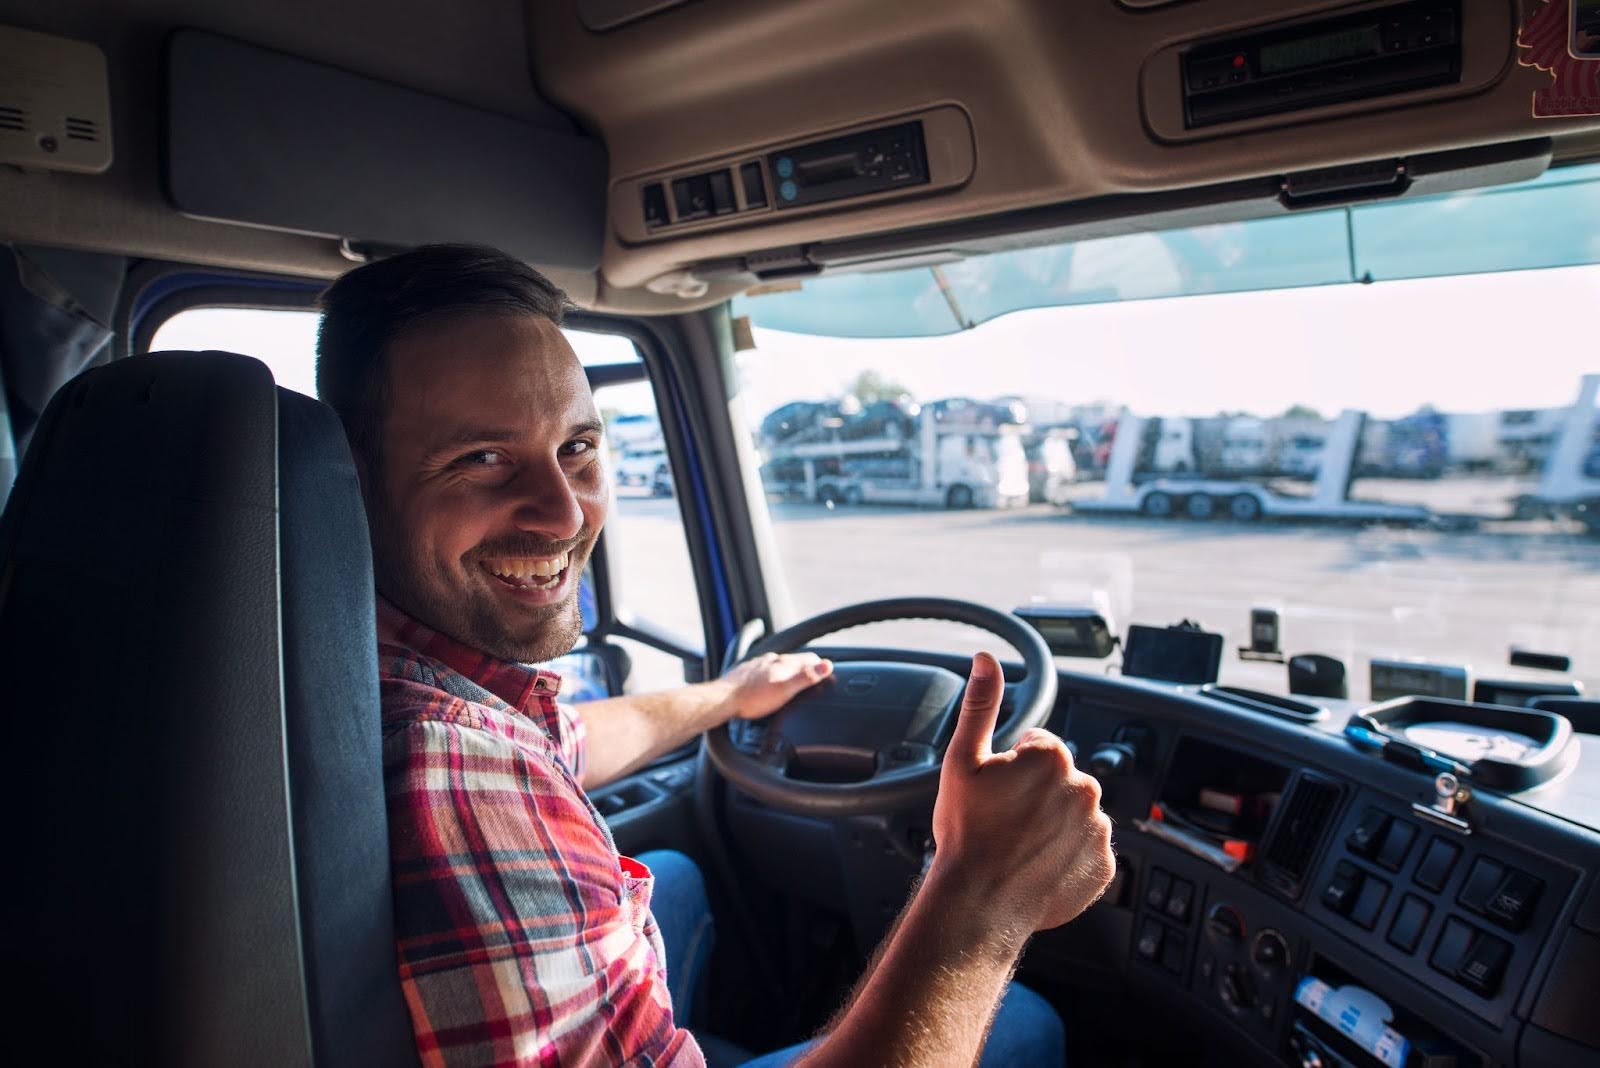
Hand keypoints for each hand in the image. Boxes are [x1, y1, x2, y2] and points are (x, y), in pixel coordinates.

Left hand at [719, 651, 833, 720]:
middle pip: (794, 661)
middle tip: (814, 676)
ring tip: (794, 680)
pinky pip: (765, 671)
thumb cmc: (753, 698)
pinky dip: (772, 676)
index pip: (810, 658)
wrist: (723, 700)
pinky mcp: (747, 672)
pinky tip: (769, 684)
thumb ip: (807, 677)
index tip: (828, 672)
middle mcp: (771, 660)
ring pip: (778, 665)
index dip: (821, 666)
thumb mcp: (785, 690)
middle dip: (805, 668)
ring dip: (788, 671)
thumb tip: (827, 665)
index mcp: (783, 663)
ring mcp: (758, 665)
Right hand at [929, 652, 1115, 932]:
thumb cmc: (967, 832)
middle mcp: (1085, 788)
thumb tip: (986, 659)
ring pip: (1074, 814)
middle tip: (1004, 819)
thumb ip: (981, 704)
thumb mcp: (963, 760)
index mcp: (1053, 757)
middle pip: (1059, 779)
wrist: (979, 901)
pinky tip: (1037, 864)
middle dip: (1036, 792)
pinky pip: (1087, 850)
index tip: (996, 791)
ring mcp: (1098, 829)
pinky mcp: (1103, 865)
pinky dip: (1067, 855)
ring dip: (1054, 823)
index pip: (1038, 746)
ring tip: (1019, 844)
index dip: (1012, 766)